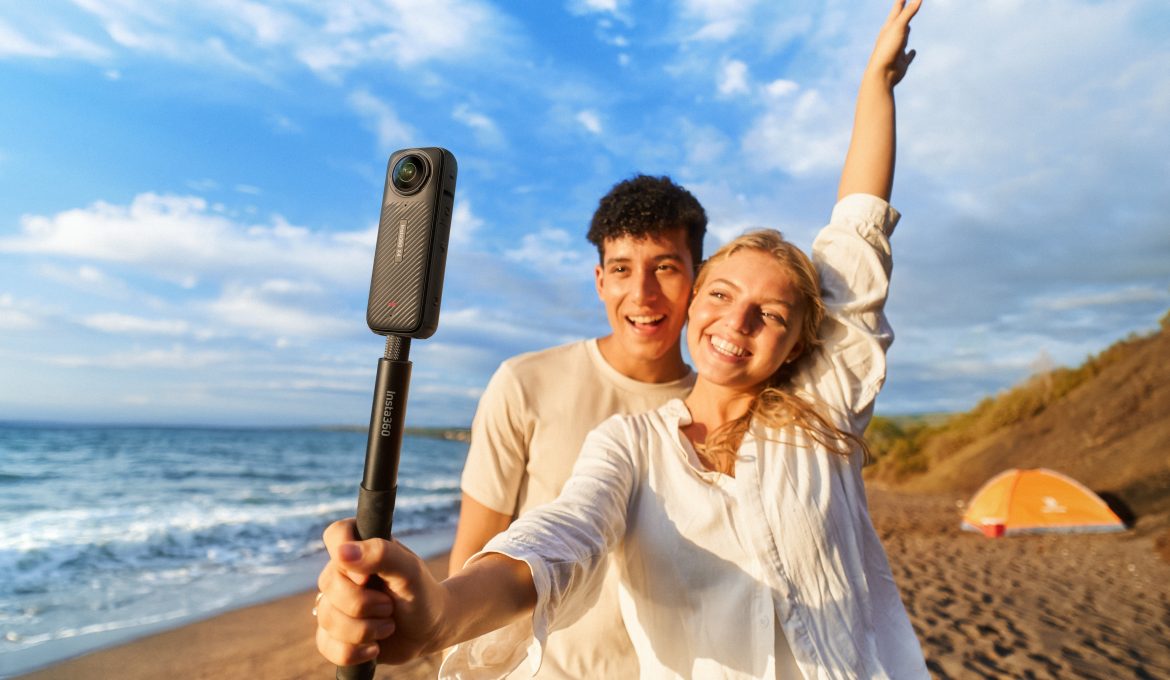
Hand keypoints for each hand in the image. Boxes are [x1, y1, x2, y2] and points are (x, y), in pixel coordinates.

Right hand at [314, 519, 448, 666]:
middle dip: (364, 603)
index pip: (335, 534)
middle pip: (328, 584)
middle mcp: (343, 573)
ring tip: (389, 626)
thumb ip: (381, 554)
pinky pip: (326, 646)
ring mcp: (335, 604)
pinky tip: (374, 648)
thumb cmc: (422, 593)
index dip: (347, 558)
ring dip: (365, 630)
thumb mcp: (410, 570)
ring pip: (327, 619)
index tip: (368, 576)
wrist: (430, 631)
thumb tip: (341, 552)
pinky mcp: (334, 634)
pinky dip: (354, 652)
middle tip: (390, 605)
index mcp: (360, 547)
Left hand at [868, 0, 920, 86]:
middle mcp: (891, 37)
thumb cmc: (888, 49)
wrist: (881, 74)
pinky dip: (911, 53)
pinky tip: (913, 51)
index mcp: (889, 27)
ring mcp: (896, 50)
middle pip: (898, 22)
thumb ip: (909, 12)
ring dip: (905, 32)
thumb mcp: (899, 27)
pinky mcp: (901, 62)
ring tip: (908, 27)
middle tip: (904, 5)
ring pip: (902, 38)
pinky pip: (907, 56)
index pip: (896, 9)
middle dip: (901, 13)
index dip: (900, 0)